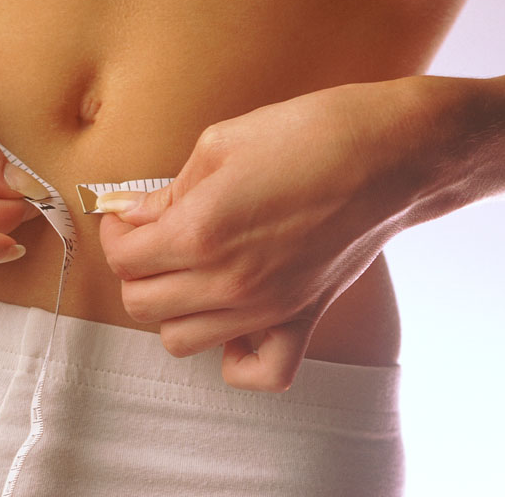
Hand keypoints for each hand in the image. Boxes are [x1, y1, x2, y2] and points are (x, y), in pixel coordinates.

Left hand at [98, 80, 430, 391]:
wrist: (390, 153)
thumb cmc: (307, 134)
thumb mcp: (220, 144)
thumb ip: (169, 190)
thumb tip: (134, 213)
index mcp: (198, 233)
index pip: (123, 259)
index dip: (114, 234)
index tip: (124, 216)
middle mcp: (226, 282)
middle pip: (141, 303)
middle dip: (133, 269)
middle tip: (148, 238)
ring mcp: (265, 308)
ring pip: (180, 340)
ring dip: (170, 309)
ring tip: (184, 273)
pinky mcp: (302, 317)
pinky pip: (259, 371)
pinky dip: (235, 357)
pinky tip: (232, 322)